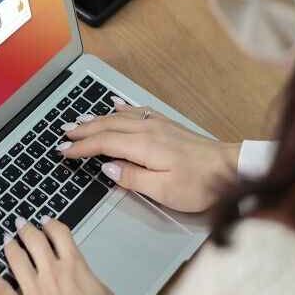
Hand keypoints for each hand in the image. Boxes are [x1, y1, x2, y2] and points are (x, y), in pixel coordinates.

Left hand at [0, 217, 121, 294]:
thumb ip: (88, 278)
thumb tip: (80, 273)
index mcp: (74, 267)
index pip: (59, 235)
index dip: (51, 224)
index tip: (46, 221)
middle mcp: (51, 274)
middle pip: (34, 241)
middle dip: (26, 229)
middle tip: (21, 224)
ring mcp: (32, 292)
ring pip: (15, 259)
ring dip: (10, 246)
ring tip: (6, 240)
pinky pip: (0, 290)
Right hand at [58, 100, 240, 211]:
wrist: (230, 167)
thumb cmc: (200, 183)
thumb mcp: (163, 189)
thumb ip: (132, 178)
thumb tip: (107, 168)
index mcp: (143, 146)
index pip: (103, 144)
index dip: (81, 148)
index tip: (64, 151)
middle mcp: (147, 130)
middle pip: (107, 126)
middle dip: (83, 130)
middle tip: (64, 132)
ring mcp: (158, 125)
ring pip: (119, 117)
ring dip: (97, 119)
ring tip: (80, 120)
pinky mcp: (168, 125)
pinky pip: (137, 112)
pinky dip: (122, 108)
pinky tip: (115, 105)